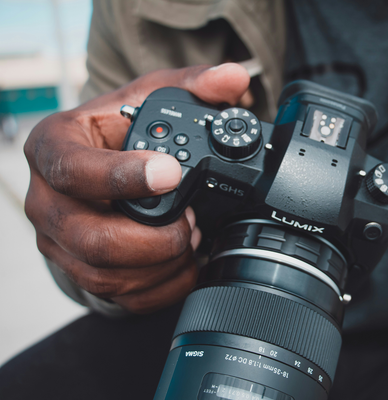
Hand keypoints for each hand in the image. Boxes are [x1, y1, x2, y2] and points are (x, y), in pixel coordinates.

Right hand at [24, 64, 249, 312]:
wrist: (101, 171)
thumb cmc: (118, 133)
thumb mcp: (149, 99)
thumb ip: (192, 86)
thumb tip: (231, 78)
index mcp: (54, 149)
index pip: (74, 169)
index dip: (122, 176)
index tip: (171, 174)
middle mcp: (47, 201)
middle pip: (90, 238)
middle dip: (154, 238)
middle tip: (191, 221)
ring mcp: (61, 243)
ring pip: (107, 275)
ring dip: (162, 263)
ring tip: (190, 238)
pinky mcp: (81, 272)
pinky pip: (121, 296)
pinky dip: (162, 286)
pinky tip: (182, 264)